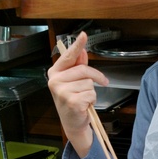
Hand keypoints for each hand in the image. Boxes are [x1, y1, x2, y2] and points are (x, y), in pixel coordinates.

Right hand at [46, 31, 108, 158]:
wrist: (73, 123)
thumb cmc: (73, 101)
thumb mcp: (74, 82)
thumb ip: (78, 66)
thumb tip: (83, 51)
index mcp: (55, 73)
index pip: (68, 56)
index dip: (77, 46)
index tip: (83, 35)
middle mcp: (55, 81)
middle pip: (84, 70)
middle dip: (95, 77)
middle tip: (102, 83)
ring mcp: (62, 92)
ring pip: (89, 83)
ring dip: (91, 92)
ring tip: (84, 99)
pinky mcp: (72, 101)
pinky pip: (91, 94)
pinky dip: (92, 100)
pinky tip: (84, 106)